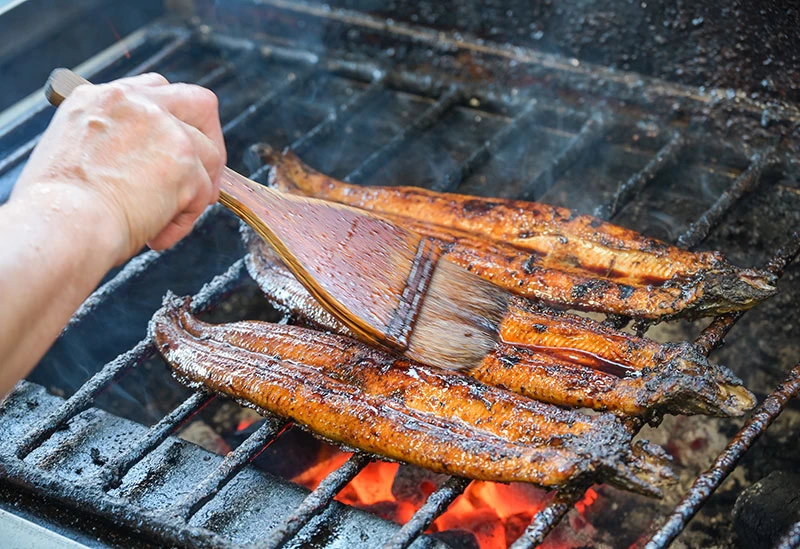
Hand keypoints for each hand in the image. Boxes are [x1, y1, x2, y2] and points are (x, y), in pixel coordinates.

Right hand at [13, 72, 225, 263]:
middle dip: (210, 138)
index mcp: (100, 98)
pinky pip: (202, 193)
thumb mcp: (70, 151)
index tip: (172, 148)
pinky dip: (184, 220)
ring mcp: (165, 130)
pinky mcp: (185, 162)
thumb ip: (108, 142)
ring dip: (196, 191)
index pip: (155, 90)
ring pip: (209, 155)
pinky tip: (157, 235)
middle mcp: (135, 104)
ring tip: (167, 219)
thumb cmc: (55, 207)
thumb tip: (137, 163)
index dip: (172, 121)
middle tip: (203, 175)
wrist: (60, 225)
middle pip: (198, 103)